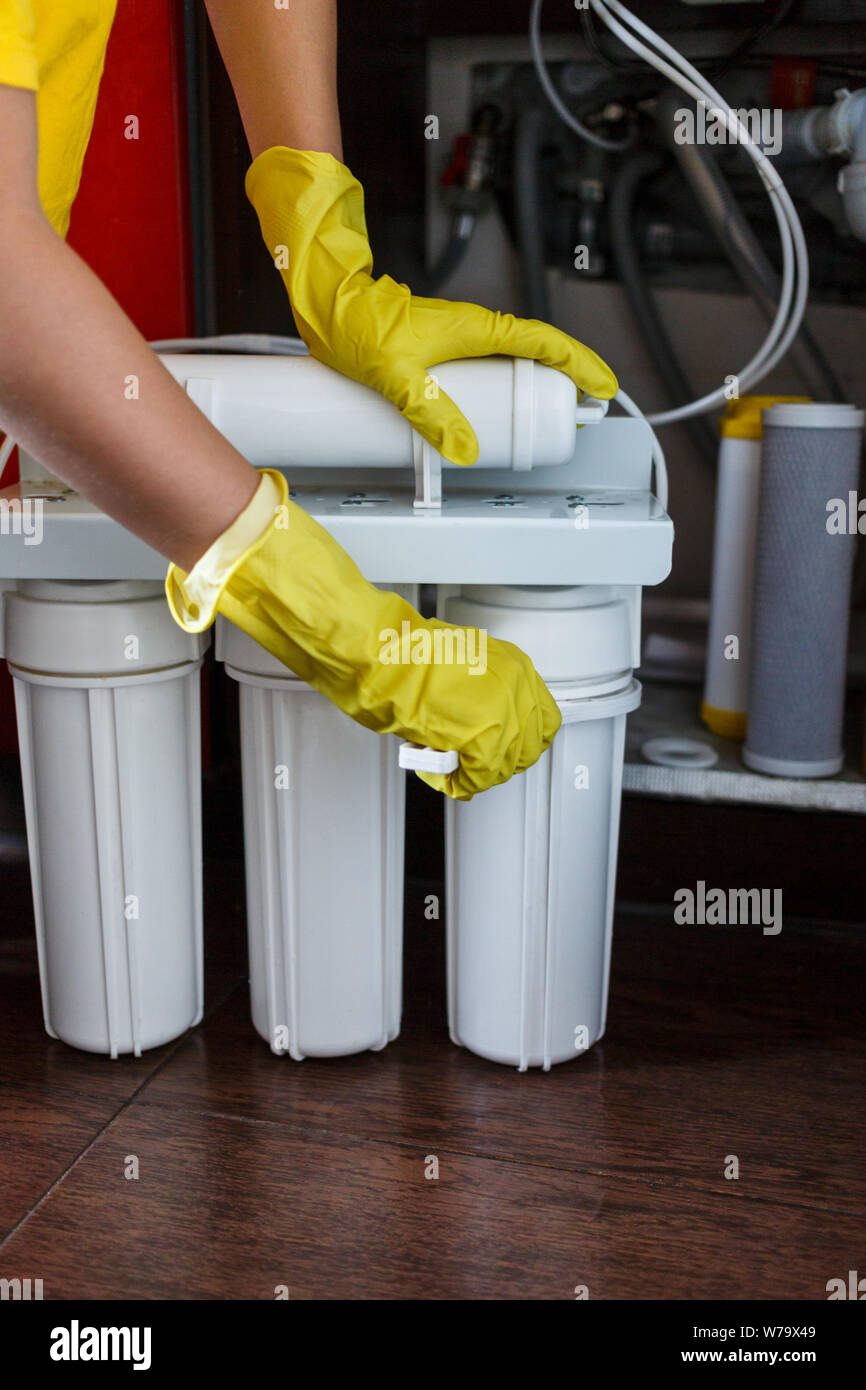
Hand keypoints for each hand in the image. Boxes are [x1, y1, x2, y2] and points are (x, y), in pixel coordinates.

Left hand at [245, 147, 617, 464]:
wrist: (330, 303)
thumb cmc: (358, 325)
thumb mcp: (395, 376)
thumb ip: (429, 412)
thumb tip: (463, 448)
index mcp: (475, 328)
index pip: (544, 343)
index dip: (578, 364)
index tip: (601, 386)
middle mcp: (474, 329)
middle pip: (537, 352)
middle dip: (568, 379)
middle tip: (584, 411)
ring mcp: (460, 338)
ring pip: (515, 359)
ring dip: (539, 382)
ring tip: (553, 414)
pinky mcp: (444, 348)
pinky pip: (489, 366)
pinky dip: (508, 384)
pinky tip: (503, 408)